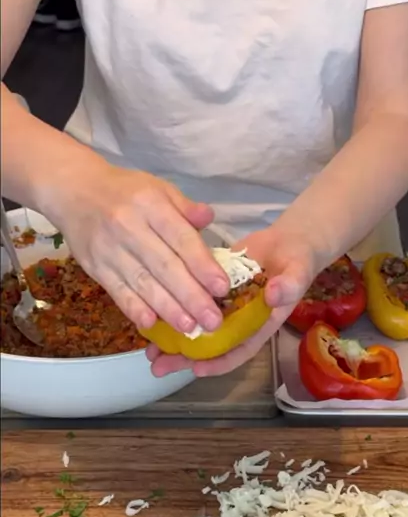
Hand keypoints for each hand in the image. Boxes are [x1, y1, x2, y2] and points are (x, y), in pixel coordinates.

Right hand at [52, 158, 229, 333]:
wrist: (75, 192)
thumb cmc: (126, 191)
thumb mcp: (158, 188)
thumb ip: (185, 207)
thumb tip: (209, 218)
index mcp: (151, 204)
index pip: (181, 238)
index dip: (202, 265)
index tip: (222, 288)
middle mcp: (129, 227)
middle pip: (164, 266)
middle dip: (191, 296)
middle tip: (213, 320)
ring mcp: (109, 250)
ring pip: (142, 283)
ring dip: (168, 309)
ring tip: (190, 328)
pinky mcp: (95, 267)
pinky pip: (117, 291)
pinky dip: (133, 309)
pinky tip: (151, 324)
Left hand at [148, 220, 318, 377]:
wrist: (287, 242)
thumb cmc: (297, 262)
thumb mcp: (298, 272)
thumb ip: (289, 285)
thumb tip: (275, 295)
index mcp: (258, 324)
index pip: (239, 349)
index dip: (219, 362)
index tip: (197, 369)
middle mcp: (237, 320)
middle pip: (210, 345)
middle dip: (184, 358)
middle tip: (158, 366)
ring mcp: (223, 305)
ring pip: (196, 326)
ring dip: (173, 338)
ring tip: (148, 351)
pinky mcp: (211, 288)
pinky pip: (191, 302)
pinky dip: (174, 308)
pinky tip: (151, 312)